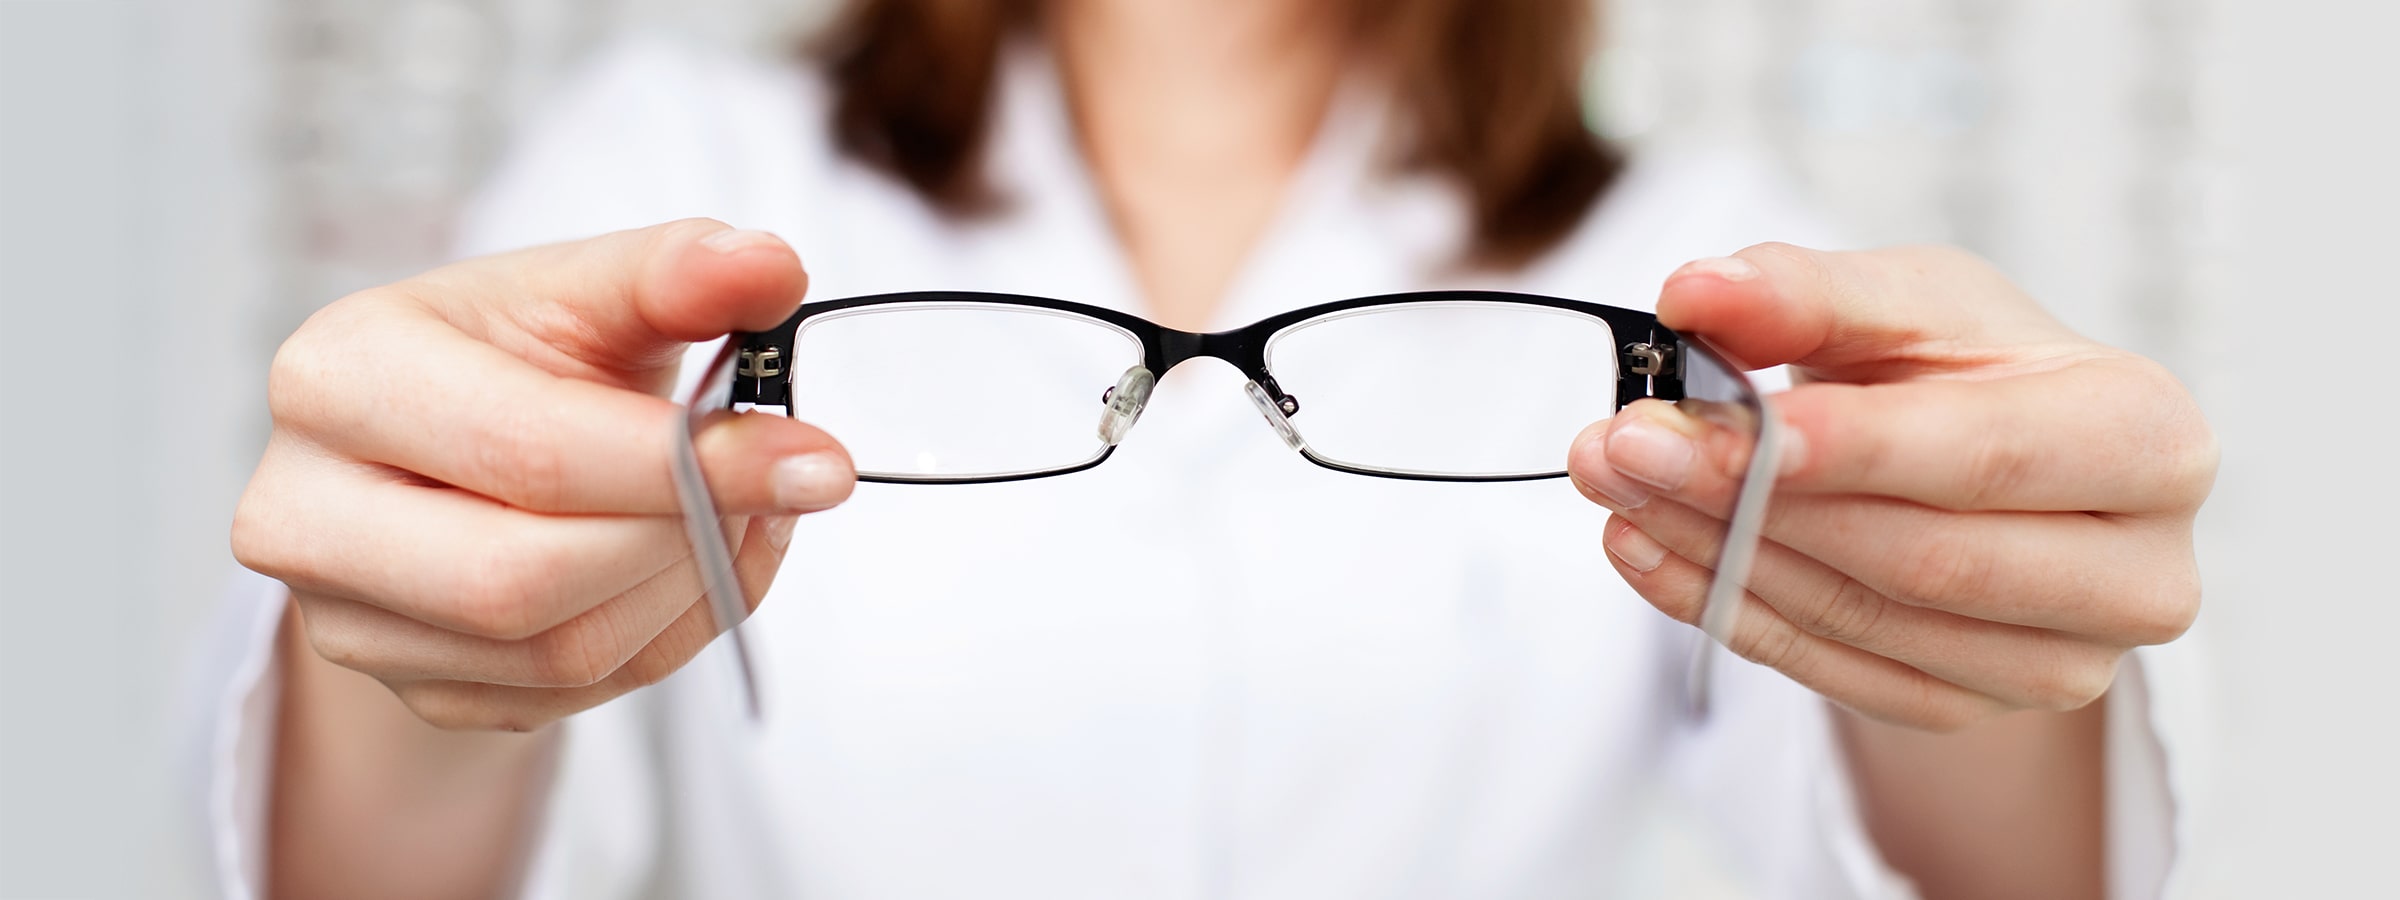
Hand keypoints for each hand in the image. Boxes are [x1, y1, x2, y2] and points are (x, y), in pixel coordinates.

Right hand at [232, 219, 854, 731]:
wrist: (468, 443)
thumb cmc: (519, 355)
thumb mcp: (584, 288)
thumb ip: (671, 272)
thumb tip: (768, 267)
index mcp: (336, 378)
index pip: (524, 451)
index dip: (683, 463)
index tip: (814, 455)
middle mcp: (307, 513)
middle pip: (519, 581)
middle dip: (686, 538)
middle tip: (798, 483)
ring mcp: (354, 622)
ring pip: (560, 653)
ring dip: (695, 584)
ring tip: (752, 503)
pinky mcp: (422, 692)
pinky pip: (577, 696)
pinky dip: (676, 628)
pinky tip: (710, 554)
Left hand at [1569, 244, 2214, 729]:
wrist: (1995, 463)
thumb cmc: (1972, 370)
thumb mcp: (1909, 301)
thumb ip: (1810, 292)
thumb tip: (1695, 291)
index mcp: (2150, 439)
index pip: (1985, 455)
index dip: (1848, 446)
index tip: (1711, 419)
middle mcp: (2135, 574)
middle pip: (1920, 555)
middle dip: (1751, 497)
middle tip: (1624, 442)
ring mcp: (2061, 664)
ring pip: (1863, 618)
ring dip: (1715, 550)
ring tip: (1615, 481)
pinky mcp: (1972, 708)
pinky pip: (1830, 670)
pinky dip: (1722, 607)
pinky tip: (1643, 547)